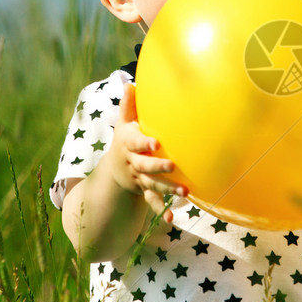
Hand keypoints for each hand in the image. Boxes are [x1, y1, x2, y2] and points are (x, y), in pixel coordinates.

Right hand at [107, 84, 185, 222]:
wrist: (116, 170)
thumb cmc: (125, 140)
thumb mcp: (123, 123)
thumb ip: (129, 105)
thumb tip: (131, 82)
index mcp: (129, 145)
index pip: (137, 143)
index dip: (145, 143)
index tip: (157, 142)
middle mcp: (134, 163)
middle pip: (145, 166)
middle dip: (158, 167)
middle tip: (173, 166)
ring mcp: (140, 179)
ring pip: (153, 185)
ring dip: (168, 189)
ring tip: (185, 192)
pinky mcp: (145, 191)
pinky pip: (153, 202)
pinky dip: (162, 211)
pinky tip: (173, 220)